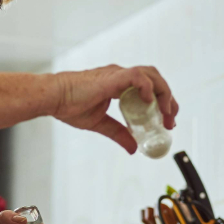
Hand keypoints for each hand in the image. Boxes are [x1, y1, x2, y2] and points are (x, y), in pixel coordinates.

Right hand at [52, 65, 178, 153]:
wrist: (53, 98)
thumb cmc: (69, 105)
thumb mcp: (100, 124)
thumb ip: (118, 133)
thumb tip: (133, 149)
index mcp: (119, 84)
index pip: (150, 88)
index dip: (162, 104)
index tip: (165, 122)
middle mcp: (121, 76)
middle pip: (156, 80)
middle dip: (168, 100)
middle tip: (170, 121)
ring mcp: (117, 74)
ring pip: (151, 75)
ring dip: (163, 94)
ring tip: (165, 113)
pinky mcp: (112, 77)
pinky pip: (137, 76)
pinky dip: (147, 87)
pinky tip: (149, 101)